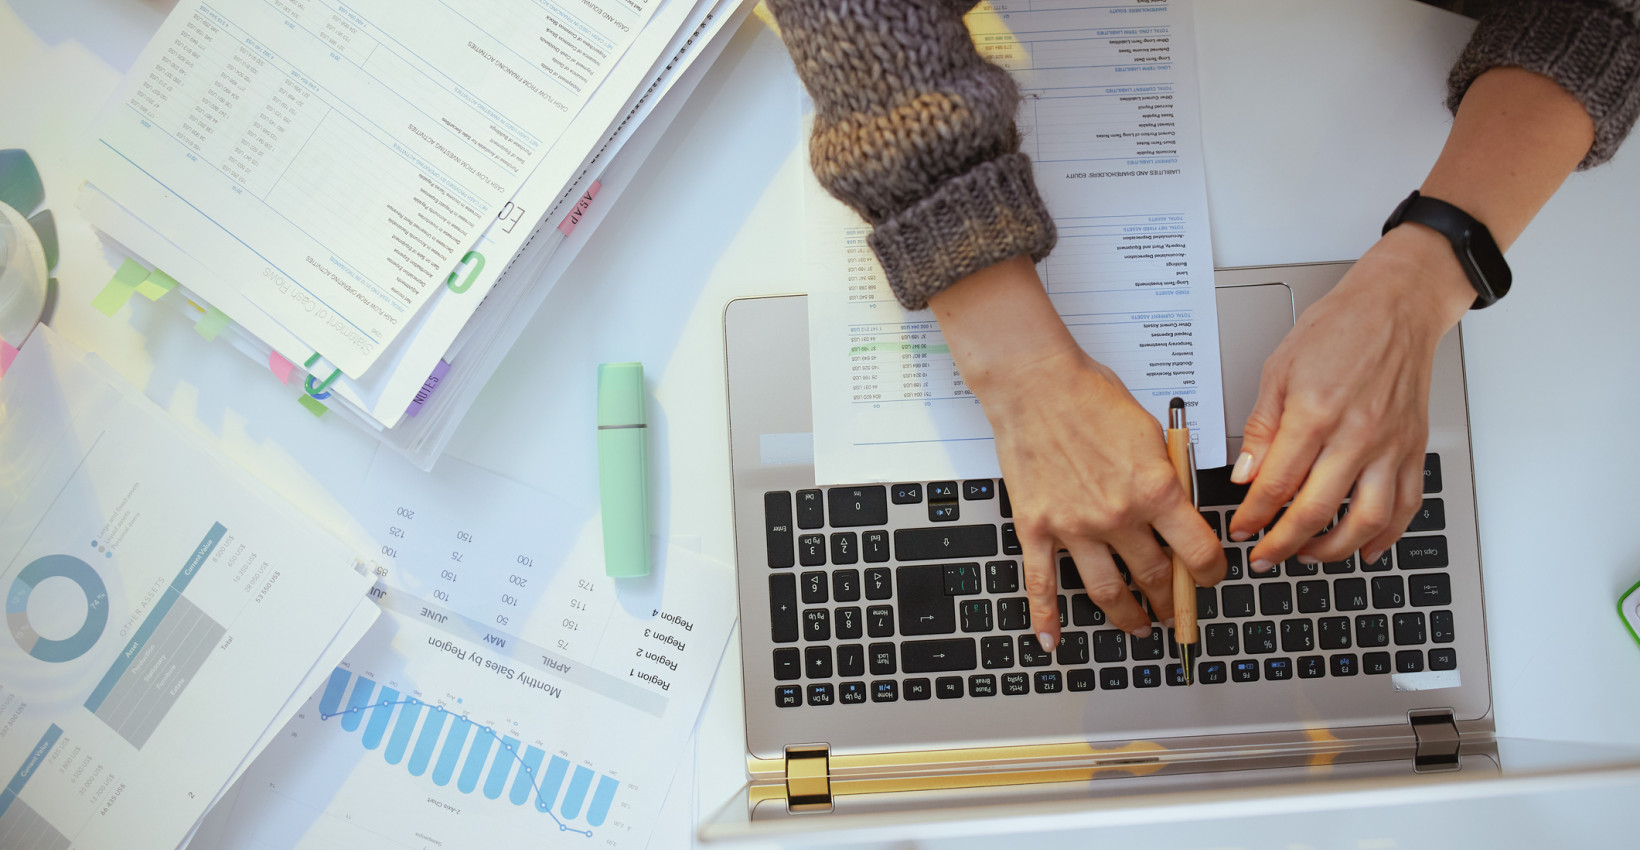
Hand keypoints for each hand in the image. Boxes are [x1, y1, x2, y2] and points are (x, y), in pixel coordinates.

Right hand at [930, 256, 1224, 649]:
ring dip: (1128, 617)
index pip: (1197, 551)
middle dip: (1171, 600)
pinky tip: (1051, 640)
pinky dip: (1046, 618)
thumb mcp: (1152, 432)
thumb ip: (1166, 477)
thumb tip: (1177, 509)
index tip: (1209, 579)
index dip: (1210, 573)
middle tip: (1175, 609)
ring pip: (1108, 591)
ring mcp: (1074, 527)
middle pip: (1155, 577)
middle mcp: (1118, 516)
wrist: (1035, 383)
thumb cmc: (1090, 395)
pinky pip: (1041, 583)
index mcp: (1155, 490)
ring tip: (1138, 627)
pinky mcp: (1036, 528)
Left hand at [1227, 225, 1473, 568]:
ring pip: (1365, 521)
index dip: (1253, 515)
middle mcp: (1356, 435)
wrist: (1396, 307)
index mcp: (1315, 413)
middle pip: (1316, 510)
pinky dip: (1386, 536)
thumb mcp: (1278, 369)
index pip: (1276, 484)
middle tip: (1264, 557)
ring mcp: (1390, 446)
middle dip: (1282, 544)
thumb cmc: (1338, 328)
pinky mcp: (1413, 449)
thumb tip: (1245, 474)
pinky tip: (1365, 547)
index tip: (1241, 530)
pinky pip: (1405, 506)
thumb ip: (1262, 427)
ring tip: (1306, 555)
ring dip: (1332, 550)